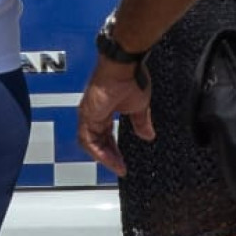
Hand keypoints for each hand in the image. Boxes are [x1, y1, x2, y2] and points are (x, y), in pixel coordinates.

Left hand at [77, 56, 154, 176]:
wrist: (124, 67)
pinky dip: (98, 152)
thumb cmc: (130, 78)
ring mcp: (89, 113)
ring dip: (104, 157)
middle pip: (96, 141)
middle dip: (109, 156)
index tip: (122, 162)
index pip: (104, 135)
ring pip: (90, 143)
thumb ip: (141, 122)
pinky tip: (110, 160)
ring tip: (117, 167)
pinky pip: (88, 140)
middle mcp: (94, 113)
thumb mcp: (139, 106)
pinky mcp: (87, 114)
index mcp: (104, 110)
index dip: (113, 149)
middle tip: (120, 168)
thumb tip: (148, 135)